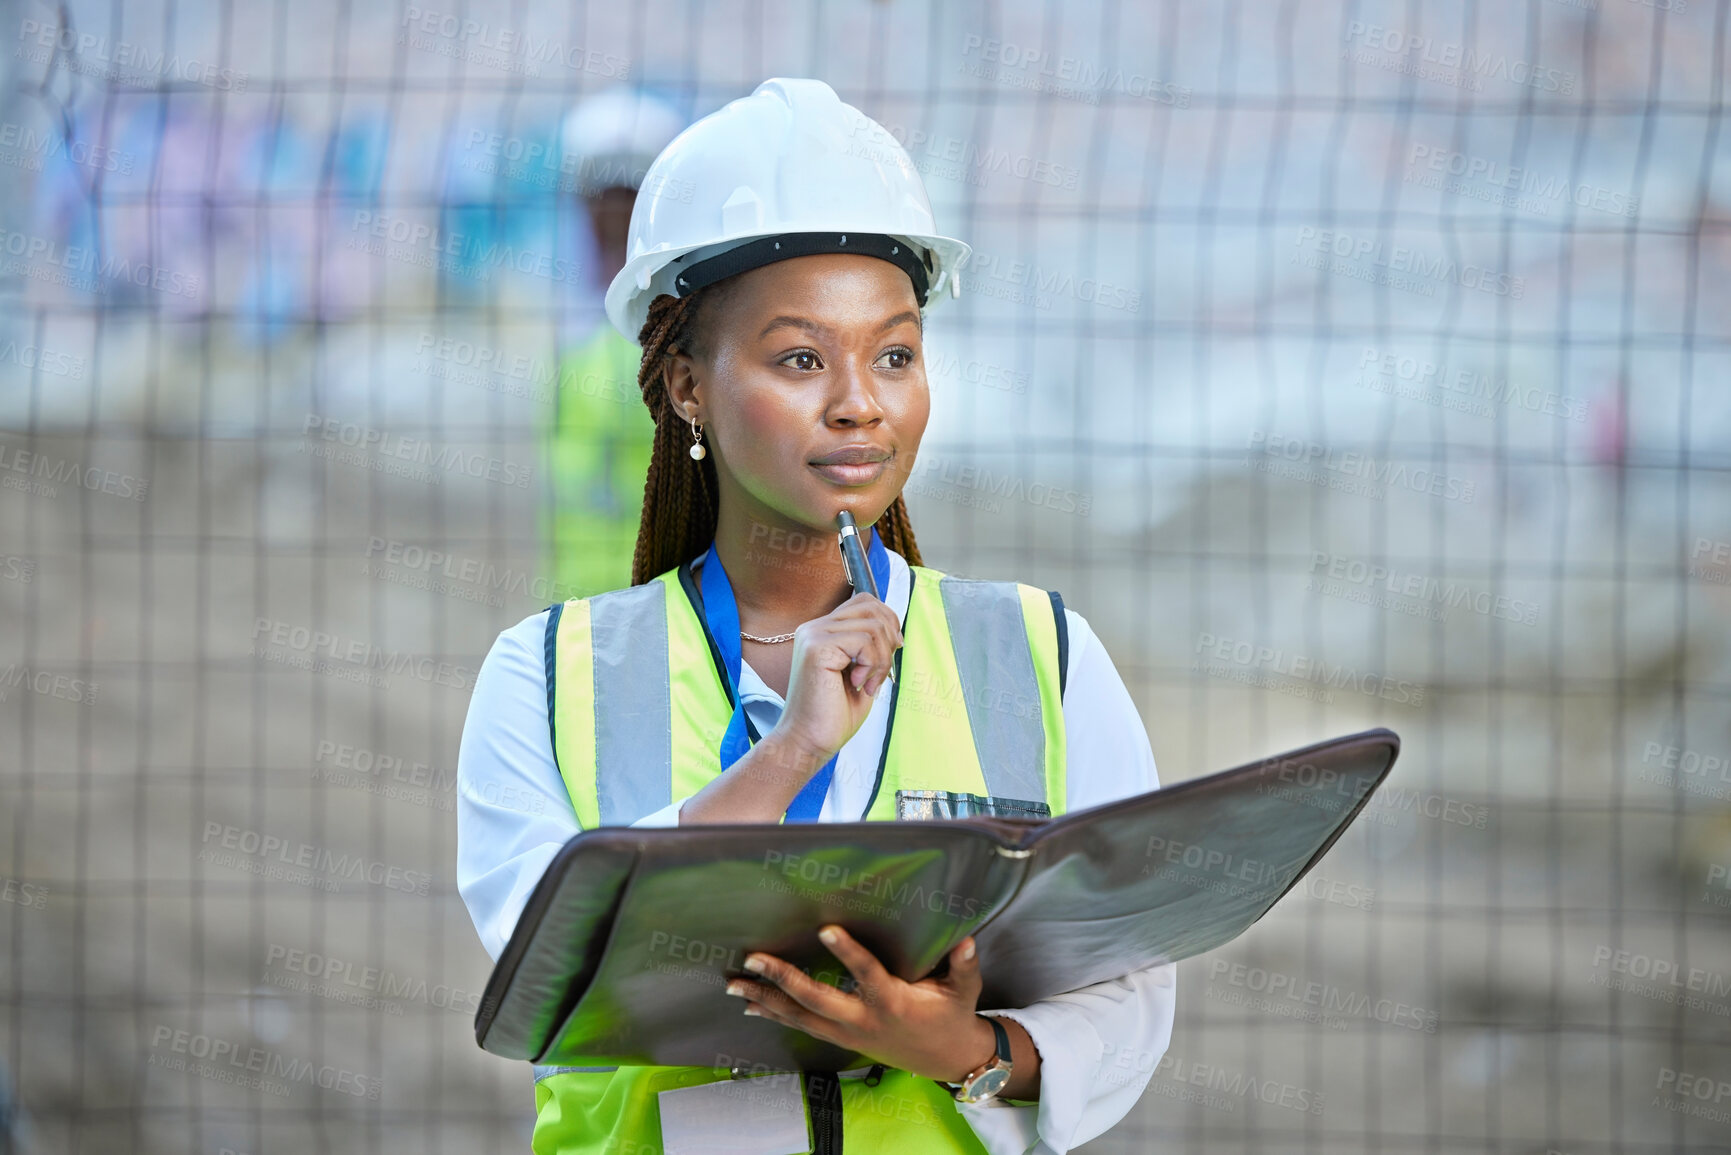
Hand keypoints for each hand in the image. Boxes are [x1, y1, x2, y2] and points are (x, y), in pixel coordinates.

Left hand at [723, 925, 995, 1083]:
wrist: (946, 1061)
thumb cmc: (952, 1017)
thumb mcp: (964, 990)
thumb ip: (963, 964)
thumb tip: (965, 939)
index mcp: (893, 1002)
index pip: (867, 975)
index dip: (848, 953)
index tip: (826, 930)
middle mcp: (863, 1020)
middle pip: (817, 1000)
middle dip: (783, 979)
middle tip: (755, 960)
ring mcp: (847, 1033)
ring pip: (800, 1016)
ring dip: (765, 999)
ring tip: (735, 984)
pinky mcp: (840, 1038)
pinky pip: (800, 1025)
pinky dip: (773, 1014)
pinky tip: (750, 1005)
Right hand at [772, 593, 902, 763]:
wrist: (808, 742)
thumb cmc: (832, 715)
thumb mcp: (860, 672)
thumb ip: (871, 646)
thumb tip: (895, 630)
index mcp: (821, 631)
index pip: (864, 602)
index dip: (887, 621)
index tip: (891, 651)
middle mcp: (813, 628)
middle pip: (871, 608)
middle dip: (888, 640)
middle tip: (880, 673)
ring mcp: (813, 636)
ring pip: (872, 625)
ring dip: (881, 659)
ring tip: (869, 683)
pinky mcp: (817, 649)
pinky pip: (864, 641)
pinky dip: (872, 665)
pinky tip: (859, 684)